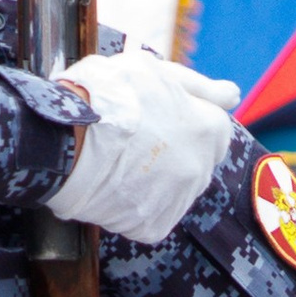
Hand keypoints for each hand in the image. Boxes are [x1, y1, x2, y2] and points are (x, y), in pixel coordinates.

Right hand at [42, 49, 238, 247]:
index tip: (155, 121)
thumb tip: (232, 95)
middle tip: (132, 142)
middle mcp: (202, 167)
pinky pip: (150, 217)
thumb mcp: (153, 71)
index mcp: (210, 128)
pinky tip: (112, 187)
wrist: (63, 138)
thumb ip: (198, 86)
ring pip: (173, 191)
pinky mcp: (153, 225)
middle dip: (170, 154)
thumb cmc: (105, 95)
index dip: (182, 123)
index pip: (212, 131)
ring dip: (154, 181)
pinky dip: (133, 206)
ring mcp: (178, 199)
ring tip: (118, 163)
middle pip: (193, 163)